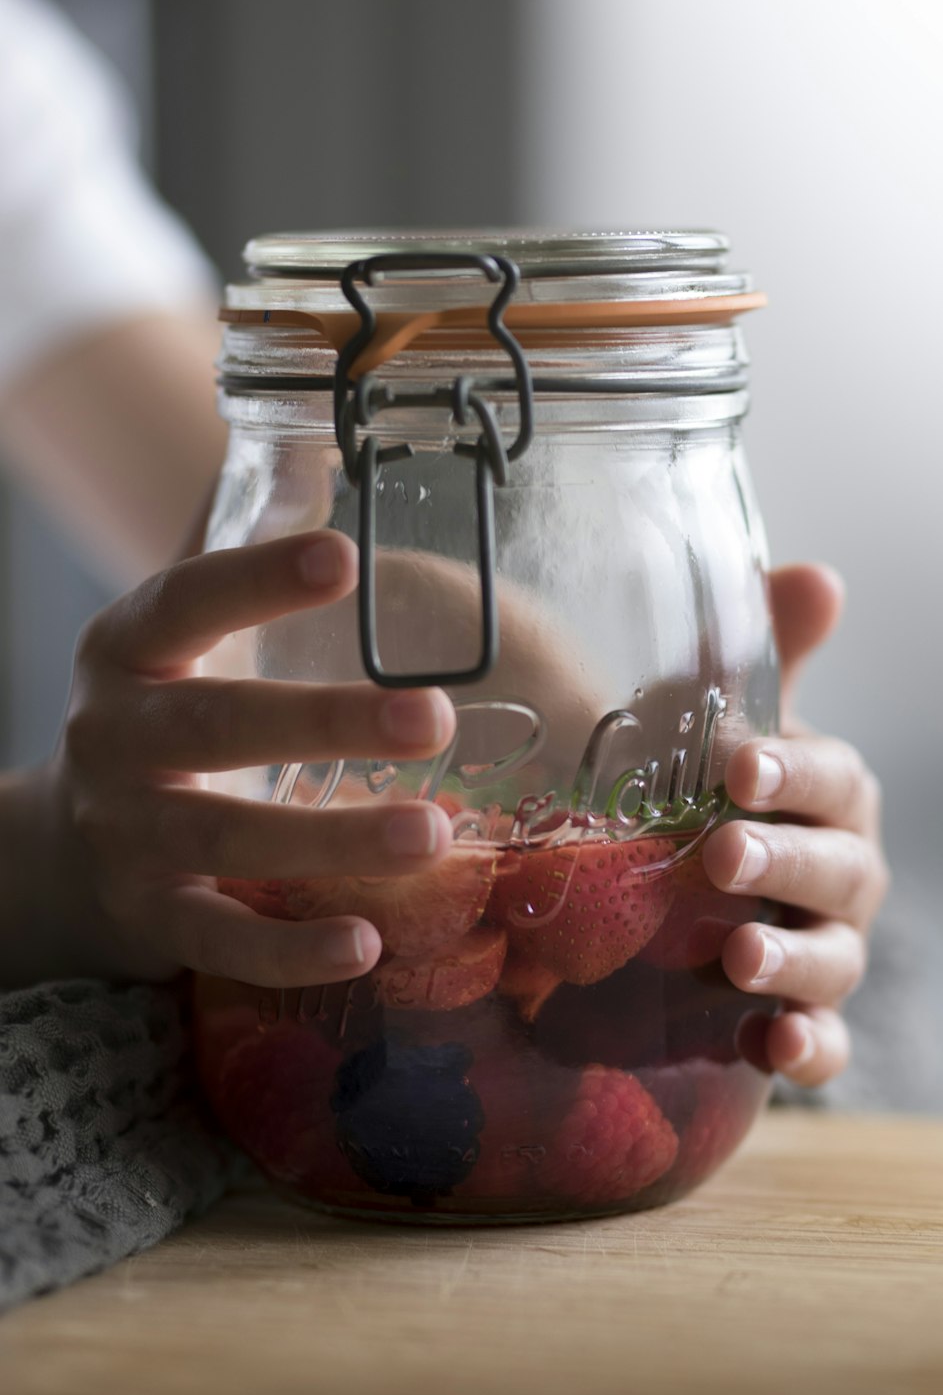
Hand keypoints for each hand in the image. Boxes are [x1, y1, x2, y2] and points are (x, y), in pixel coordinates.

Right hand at [37, 531, 455, 986]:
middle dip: (324, 722)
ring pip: (225, 837)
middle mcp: (116, 738)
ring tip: (432, 835)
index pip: (187, 600)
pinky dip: (289, 950)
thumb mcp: (168, 640)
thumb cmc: (154, 720)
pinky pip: (220, 939)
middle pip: (217, 726)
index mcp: (128, 650)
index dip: (259, 578)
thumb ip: (234, 563)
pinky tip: (365, 944)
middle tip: (431, 718)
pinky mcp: (149, 918)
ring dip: (332, 840)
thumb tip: (321, 444)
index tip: (344, 557)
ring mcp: (126, 834)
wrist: (59, 850)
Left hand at [702, 565, 889, 1088]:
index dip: (793, 771)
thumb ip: (759, 655)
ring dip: (794, 961)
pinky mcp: (798, 1019)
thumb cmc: (701, 789)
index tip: (738, 766)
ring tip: (740, 960)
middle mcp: (844, 873)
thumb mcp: (710, 718)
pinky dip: (808, 1048)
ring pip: (835, 960)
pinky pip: (823, 1045)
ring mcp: (828, 950)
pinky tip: (771, 1046)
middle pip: (837, 869)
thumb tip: (820, 576)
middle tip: (720, 856)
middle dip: (784, 862)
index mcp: (829, 797)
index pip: (832, 778)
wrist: (675, 893)